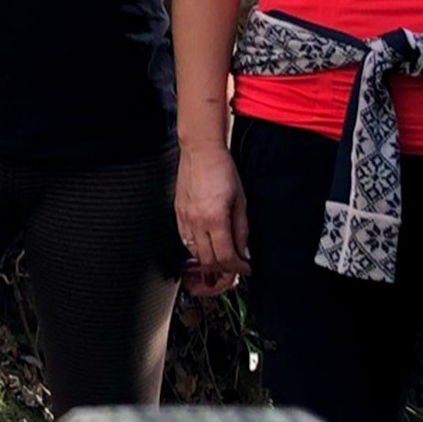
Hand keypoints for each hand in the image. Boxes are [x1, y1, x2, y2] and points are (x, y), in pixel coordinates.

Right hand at [174, 143, 248, 297]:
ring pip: (194, 254)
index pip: (225, 256)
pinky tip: (205, 247)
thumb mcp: (241, 201)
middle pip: (208, 260)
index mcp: (215, 219)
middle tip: (234, 270)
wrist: (201, 151)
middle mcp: (197, 222)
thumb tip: (243, 250)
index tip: (245, 268)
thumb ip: (242, 230)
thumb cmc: (222, 169)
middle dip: (223, 270)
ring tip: (220, 261)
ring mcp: (184, 219)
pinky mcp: (178, 214)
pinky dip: (196, 249)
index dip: (237, 268)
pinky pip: (185, 240)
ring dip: (208, 262)